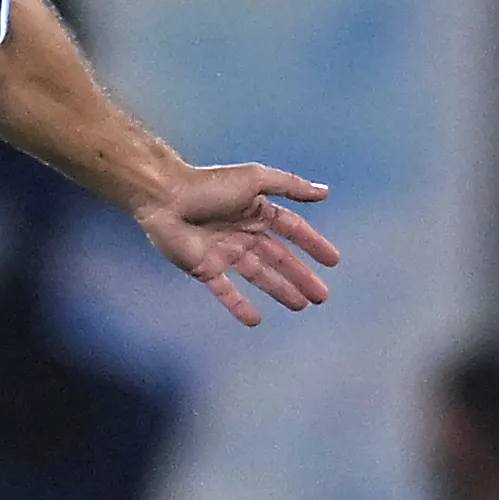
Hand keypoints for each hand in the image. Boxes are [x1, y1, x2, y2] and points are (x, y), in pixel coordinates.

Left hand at [134, 164, 338, 326]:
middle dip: (301, 276)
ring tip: (300, 305)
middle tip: (321, 296)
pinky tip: (255, 320)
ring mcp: (224, 252)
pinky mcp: (204, 268)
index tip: (333, 262)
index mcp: (256, 210)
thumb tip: (325, 192)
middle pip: (279, 258)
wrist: (165, 198)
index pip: (292, 230)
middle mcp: (243, 233)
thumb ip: (290, 186)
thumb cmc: (209, 185)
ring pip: (258, 275)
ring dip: (279, 290)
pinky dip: (239, 306)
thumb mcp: (255, 179)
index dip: (313, 245)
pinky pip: (225, 291)